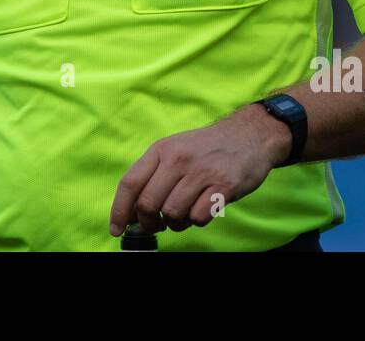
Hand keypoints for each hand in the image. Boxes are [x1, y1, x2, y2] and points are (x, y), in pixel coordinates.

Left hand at [108, 106, 287, 235]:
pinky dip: (197, 220)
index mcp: (161, 150)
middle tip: (156, 224)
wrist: (248, 135)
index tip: (116, 229)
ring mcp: (202, 172)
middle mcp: (178, 159)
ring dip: (175, 223)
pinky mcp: (224, 186)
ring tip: (184, 213)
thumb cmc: (205, 148)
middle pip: (148, 204)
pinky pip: (199, 218)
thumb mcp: (174, 149)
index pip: (130, 183)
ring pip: (173, 214)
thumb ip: (152, 175)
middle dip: (148, 222)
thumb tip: (131, 211)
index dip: (119, 210)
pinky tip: (203, 207)